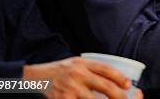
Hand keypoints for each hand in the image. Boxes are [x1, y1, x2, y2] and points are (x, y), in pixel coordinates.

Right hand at [22, 57, 142, 98]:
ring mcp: (71, 89)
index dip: (120, 77)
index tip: (127, 84)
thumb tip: (111, 77)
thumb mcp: (74, 64)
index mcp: (82, 64)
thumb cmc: (56, 71)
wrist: (32, 79)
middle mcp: (78, 75)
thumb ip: (90, 68)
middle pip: (105, 86)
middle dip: (118, 95)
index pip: (107, 69)